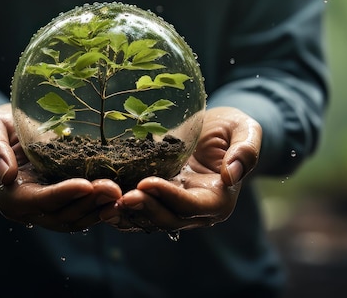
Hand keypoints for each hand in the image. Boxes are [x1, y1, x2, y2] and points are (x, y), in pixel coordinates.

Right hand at [0, 104, 121, 231]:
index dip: (63, 194)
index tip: (86, 184)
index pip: (39, 201)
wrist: (8, 133)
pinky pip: (83, 213)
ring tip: (122, 192)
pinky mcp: (63, 205)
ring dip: (99, 208)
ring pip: (76, 219)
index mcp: (10, 196)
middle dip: (89, 203)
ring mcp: (47, 210)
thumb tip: (5, 174)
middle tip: (115, 188)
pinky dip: (101, 208)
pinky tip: (120, 196)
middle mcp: (29, 210)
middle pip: (62, 215)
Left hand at [99, 107, 261, 231]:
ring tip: (104, 202)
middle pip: (167, 218)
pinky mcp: (157, 199)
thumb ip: (245, 151)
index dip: (169, 196)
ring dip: (126, 214)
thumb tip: (231, 175)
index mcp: (218, 199)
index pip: (191, 205)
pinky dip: (119, 208)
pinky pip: (137, 210)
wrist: (216, 129)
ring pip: (148, 220)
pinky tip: (100, 199)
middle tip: (121, 196)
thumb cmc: (233, 127)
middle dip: (143, 209)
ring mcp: (173, 206)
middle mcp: (195, 211)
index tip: (146, 182)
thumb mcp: (246, 131)